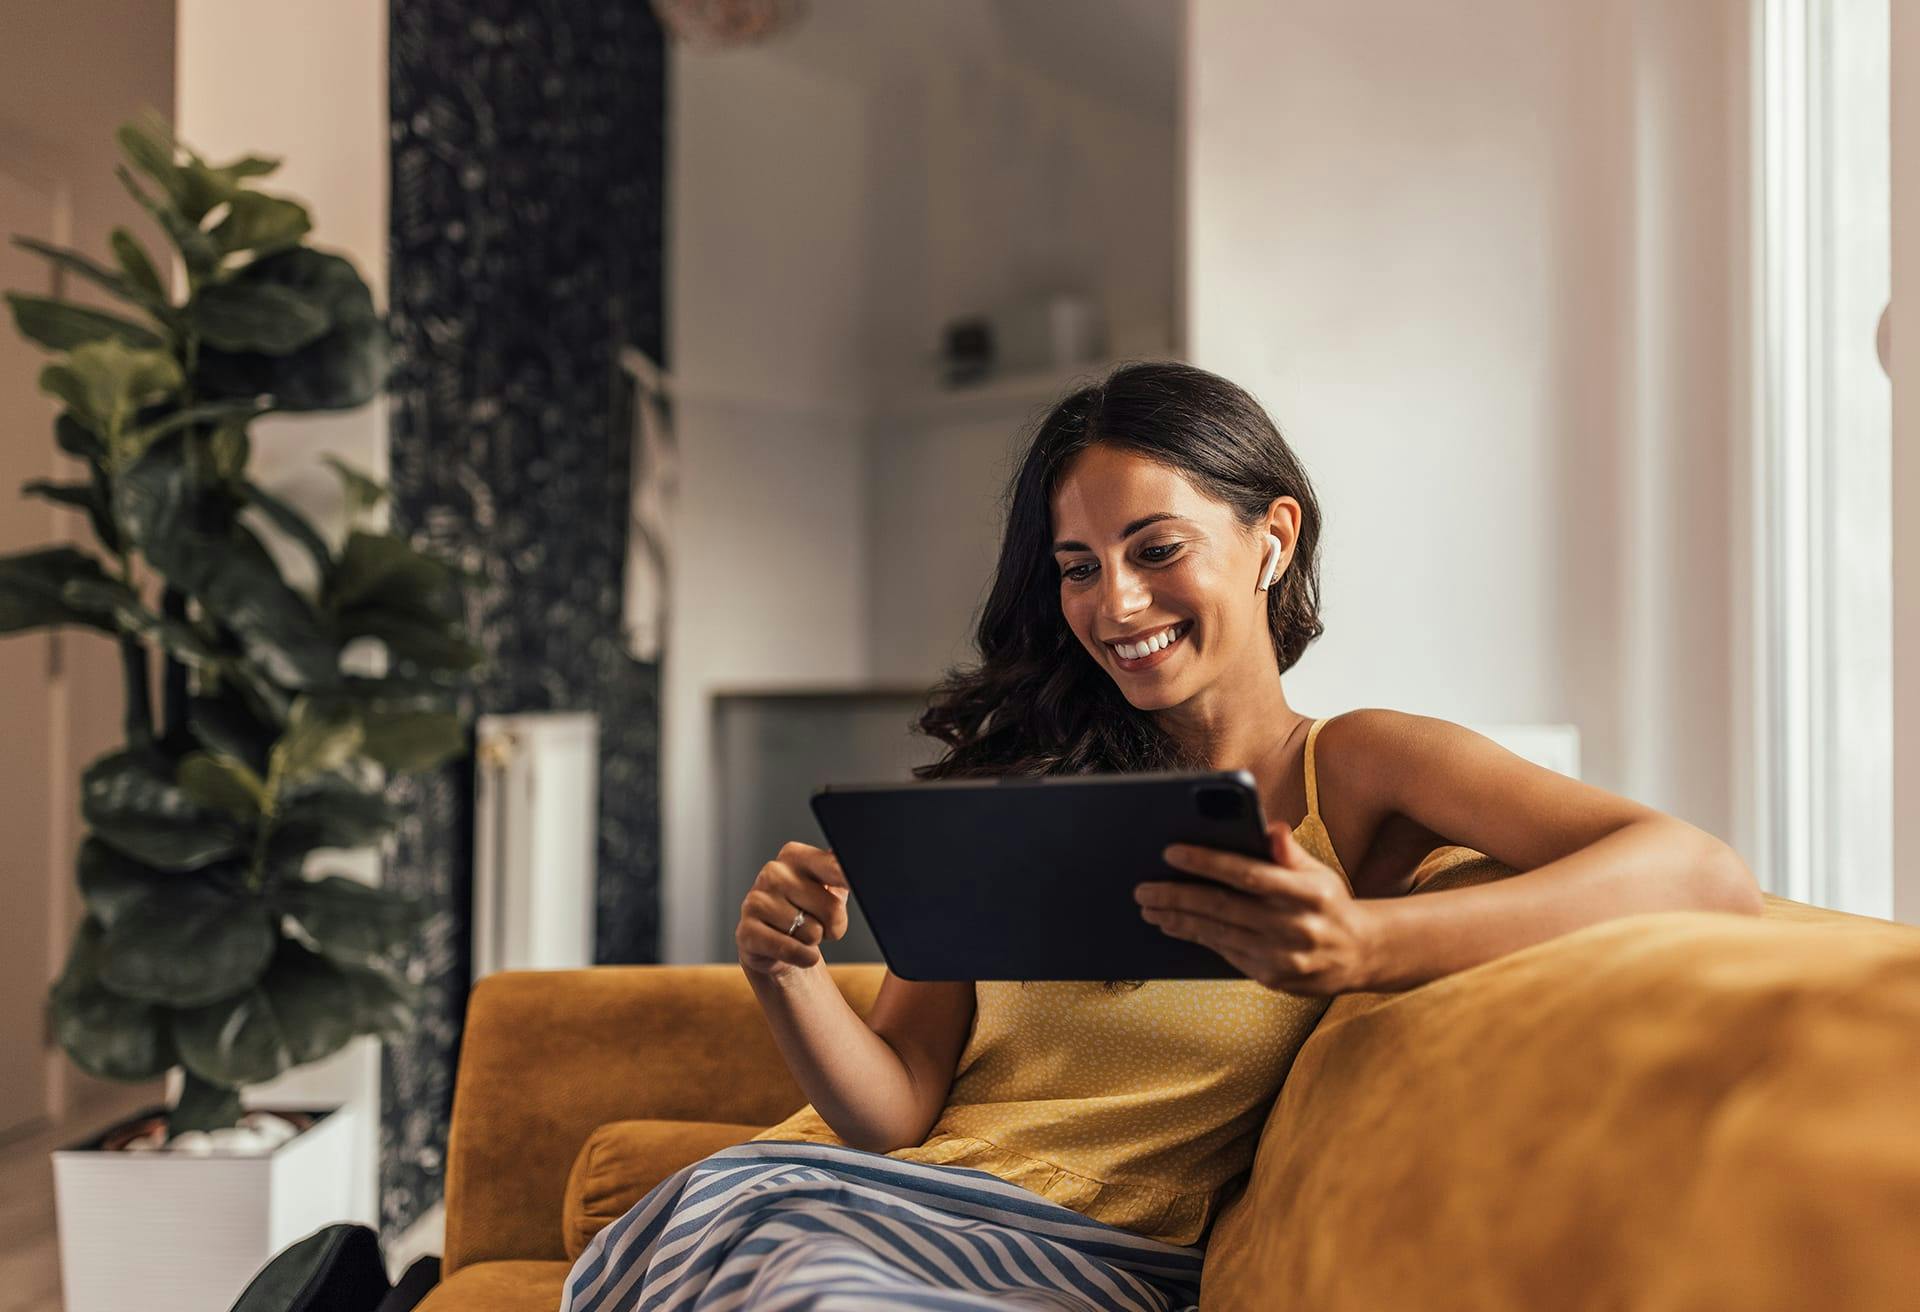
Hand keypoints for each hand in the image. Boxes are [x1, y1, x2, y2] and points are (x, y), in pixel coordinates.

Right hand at [737, 840, 851, 979]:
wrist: (774, 945)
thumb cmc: (807, 911)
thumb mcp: (831, 886)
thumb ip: (843, 870)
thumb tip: (853, 859)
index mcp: (796, 855)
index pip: (836, 867)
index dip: (851, 879)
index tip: (864, 882)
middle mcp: (774, 872)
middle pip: (833, 909)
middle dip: (833, 926)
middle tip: (817, 922)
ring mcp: (756, 900)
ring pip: (813, 933)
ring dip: (812, 942)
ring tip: (798, 933)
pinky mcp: (746, 931)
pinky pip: (792, 950)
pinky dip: (803, 957)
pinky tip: (798, 952)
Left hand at [1134, 820, 1379, 994]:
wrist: (1360, 954)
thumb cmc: (1329, 902)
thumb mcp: (1318, 871)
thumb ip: (1289, 852)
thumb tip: (1270, 827)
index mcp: (1308, 893)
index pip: (1250, 874)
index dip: (1208, 863)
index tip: (1171, 852)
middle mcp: (1296, 926)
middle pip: (1224, 907)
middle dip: (1177, 896)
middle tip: (1143, 888)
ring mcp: (1283, 956)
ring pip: (1218, 933)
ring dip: (1178, 919)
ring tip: (1149, 907)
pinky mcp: (1272, 977)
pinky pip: (1225, 953)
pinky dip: (1195, 937)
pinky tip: (1174, 925)